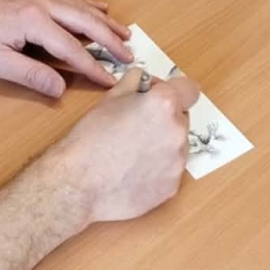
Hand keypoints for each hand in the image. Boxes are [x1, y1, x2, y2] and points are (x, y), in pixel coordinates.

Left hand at [0, 0, 132, 97]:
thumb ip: (32, 76)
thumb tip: (62, 90)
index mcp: (34, 21)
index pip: (73, 49)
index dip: (93, 67)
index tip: (112, 81)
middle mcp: (43, 4)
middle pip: (86, 22)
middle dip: (110, 40)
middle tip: (130, 56)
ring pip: (82, 7)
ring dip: (105, 21)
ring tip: (126, 34)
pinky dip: (90, 5)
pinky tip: (101, 8)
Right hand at [53, 67, 200, 221]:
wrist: (79, 184)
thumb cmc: (90, 139)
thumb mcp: (110, 98)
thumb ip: (135, 83)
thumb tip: (144, 82)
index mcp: (164, 104)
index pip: (190, 89)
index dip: (174, 90)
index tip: (158, 96)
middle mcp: (177, 131)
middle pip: (182, 118)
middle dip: (164, 118)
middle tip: (137, 125)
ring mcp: (177, 162)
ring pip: (177, 145)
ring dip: (161, 144)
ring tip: (132, 152)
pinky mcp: (172, 186)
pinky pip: (170, 170)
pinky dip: (157, 169)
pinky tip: (133, 171)